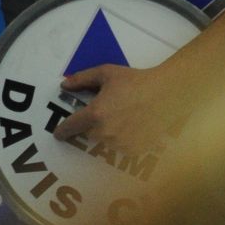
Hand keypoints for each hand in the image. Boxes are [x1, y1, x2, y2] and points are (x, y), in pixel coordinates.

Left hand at [54, 63, 176, 159]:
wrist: (166, 94)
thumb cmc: (135, 81)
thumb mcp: (105, 73)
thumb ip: (81, 79)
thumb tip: (64, 85)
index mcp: (96, 114)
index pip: (72, 126)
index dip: (63, 131)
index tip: (58, 134)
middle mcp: (106, 132)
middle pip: (90, 133)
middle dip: (93, 124)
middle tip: (108, 112)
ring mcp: (121, 144)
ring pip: (106, 141)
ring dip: (108, 132)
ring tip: (124, 116)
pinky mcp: (135, 151)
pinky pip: (121, 147)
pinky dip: (123, 139)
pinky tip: (133, 125)